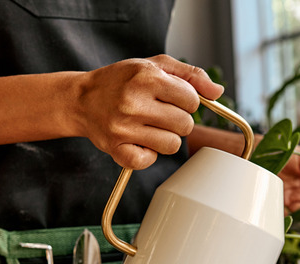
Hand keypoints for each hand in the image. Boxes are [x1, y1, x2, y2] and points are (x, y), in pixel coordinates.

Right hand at [77, 55, 222, 168]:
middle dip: (178, 120)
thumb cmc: (121, 81)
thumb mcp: (155, 66)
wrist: (81, 99)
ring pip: (172, 145)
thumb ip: (190, 75)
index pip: (192, 100)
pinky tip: (137, 139)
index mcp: (146, 78)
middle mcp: (134, 103)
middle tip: (159, 113)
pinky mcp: (117, 149)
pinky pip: (150, 161)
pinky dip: (148, 153)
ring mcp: (124, 128)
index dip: (187, 101)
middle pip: (185, 125)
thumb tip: (218, 92)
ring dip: (165, 138)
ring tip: (148, 126)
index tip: (172, 99)